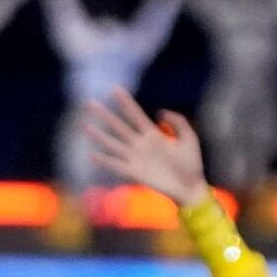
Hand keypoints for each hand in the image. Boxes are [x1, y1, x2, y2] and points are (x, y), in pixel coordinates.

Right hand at [75, 96, 209, 208]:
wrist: (190, 187)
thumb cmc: (191, 163)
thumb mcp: (189, 138)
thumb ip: (178, 122)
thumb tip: (160, 112)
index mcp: (153, 135)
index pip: (136, 115)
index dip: (125, 103)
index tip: (115, 89)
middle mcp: (140, 145)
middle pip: (119, 126)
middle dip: (105, 115)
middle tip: (89, 103)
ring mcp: (135, 158)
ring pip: (113, 144)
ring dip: (99, 136)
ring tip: (85, 126)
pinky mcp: (134, 173)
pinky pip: (116, 165)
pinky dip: (104, 160)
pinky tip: (92, 154)